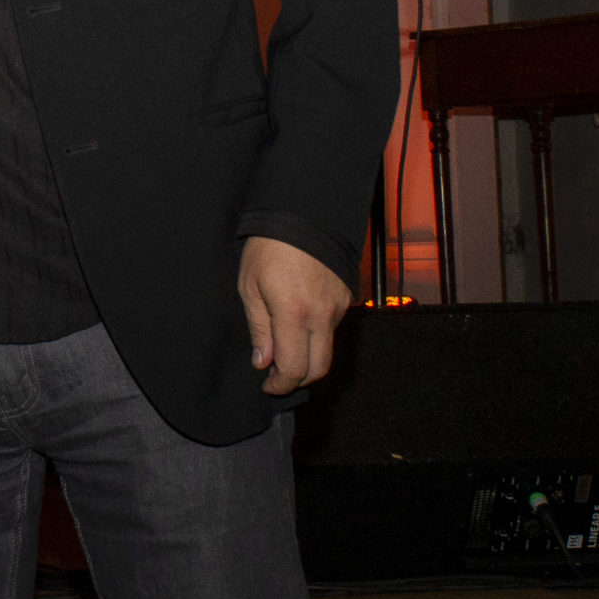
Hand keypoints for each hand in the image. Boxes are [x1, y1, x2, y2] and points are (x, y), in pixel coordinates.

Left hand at [238, 235, 352, 396]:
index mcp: (293, 313)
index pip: (294, 368)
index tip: (268, 385)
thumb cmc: (270, 246)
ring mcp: (339, 307)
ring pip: (327, 348)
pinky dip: (317, 333)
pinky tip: (300, 320)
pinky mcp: (348, 297)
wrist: (304, 214)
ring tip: (285, 343)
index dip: (280, 384)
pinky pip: (333, 327)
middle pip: (319, 368)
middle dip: (298, 378)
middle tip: (278, 374)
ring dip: (308, 354)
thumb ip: (259, 328)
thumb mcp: (250, 286)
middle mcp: (322, 315)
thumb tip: (263, 361)